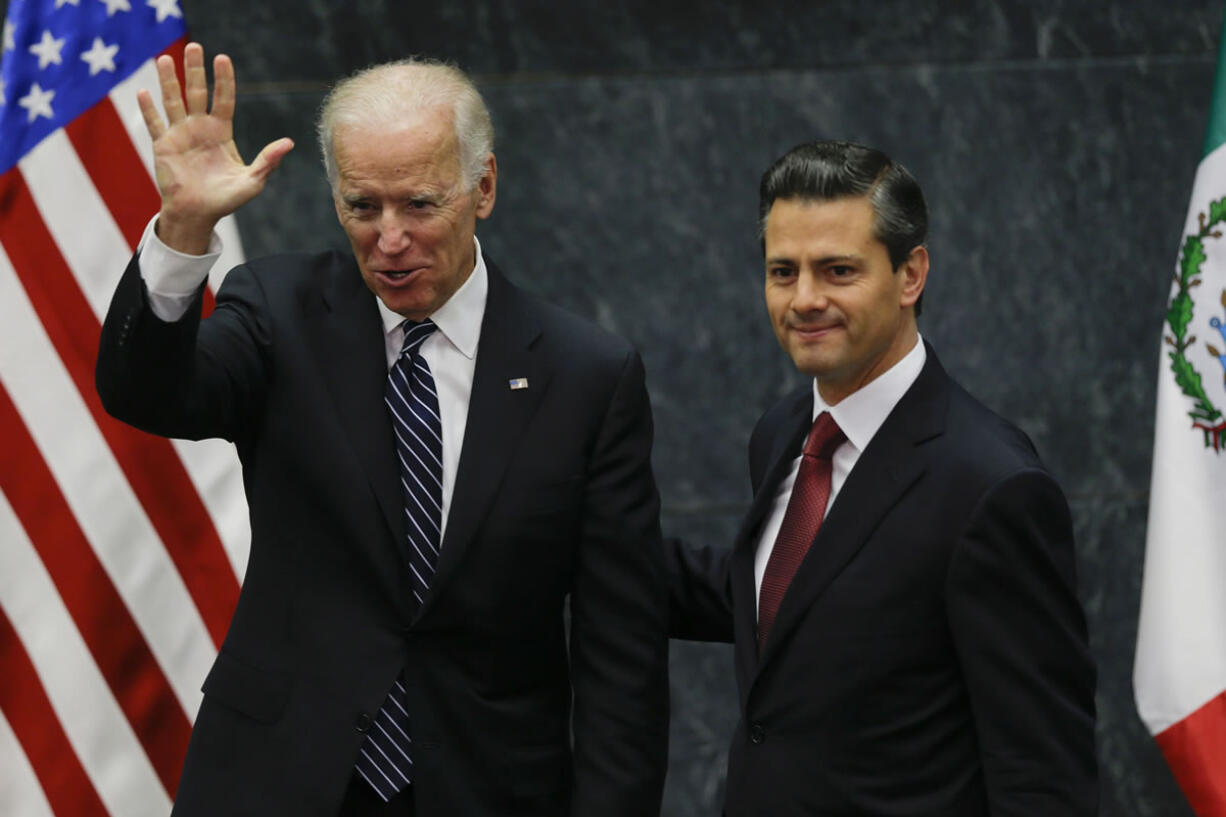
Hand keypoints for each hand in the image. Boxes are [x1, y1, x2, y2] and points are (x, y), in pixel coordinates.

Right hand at [137, 42, 293, 253]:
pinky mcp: (163, 145)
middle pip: (196, 92)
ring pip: (172, 101)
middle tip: (194, 46)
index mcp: (221, 132)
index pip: (223, 99)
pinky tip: (143, 91)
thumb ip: (268, 161)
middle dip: (195, 70)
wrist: (198, 214)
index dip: (223, 80)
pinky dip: (148, 109)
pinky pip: (154, 123)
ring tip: (163, 59)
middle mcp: (200, 127)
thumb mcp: (252, 181)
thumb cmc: (226, 199)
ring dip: (168, 81)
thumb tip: (289, 143)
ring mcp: (180, 134)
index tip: (222, 58)